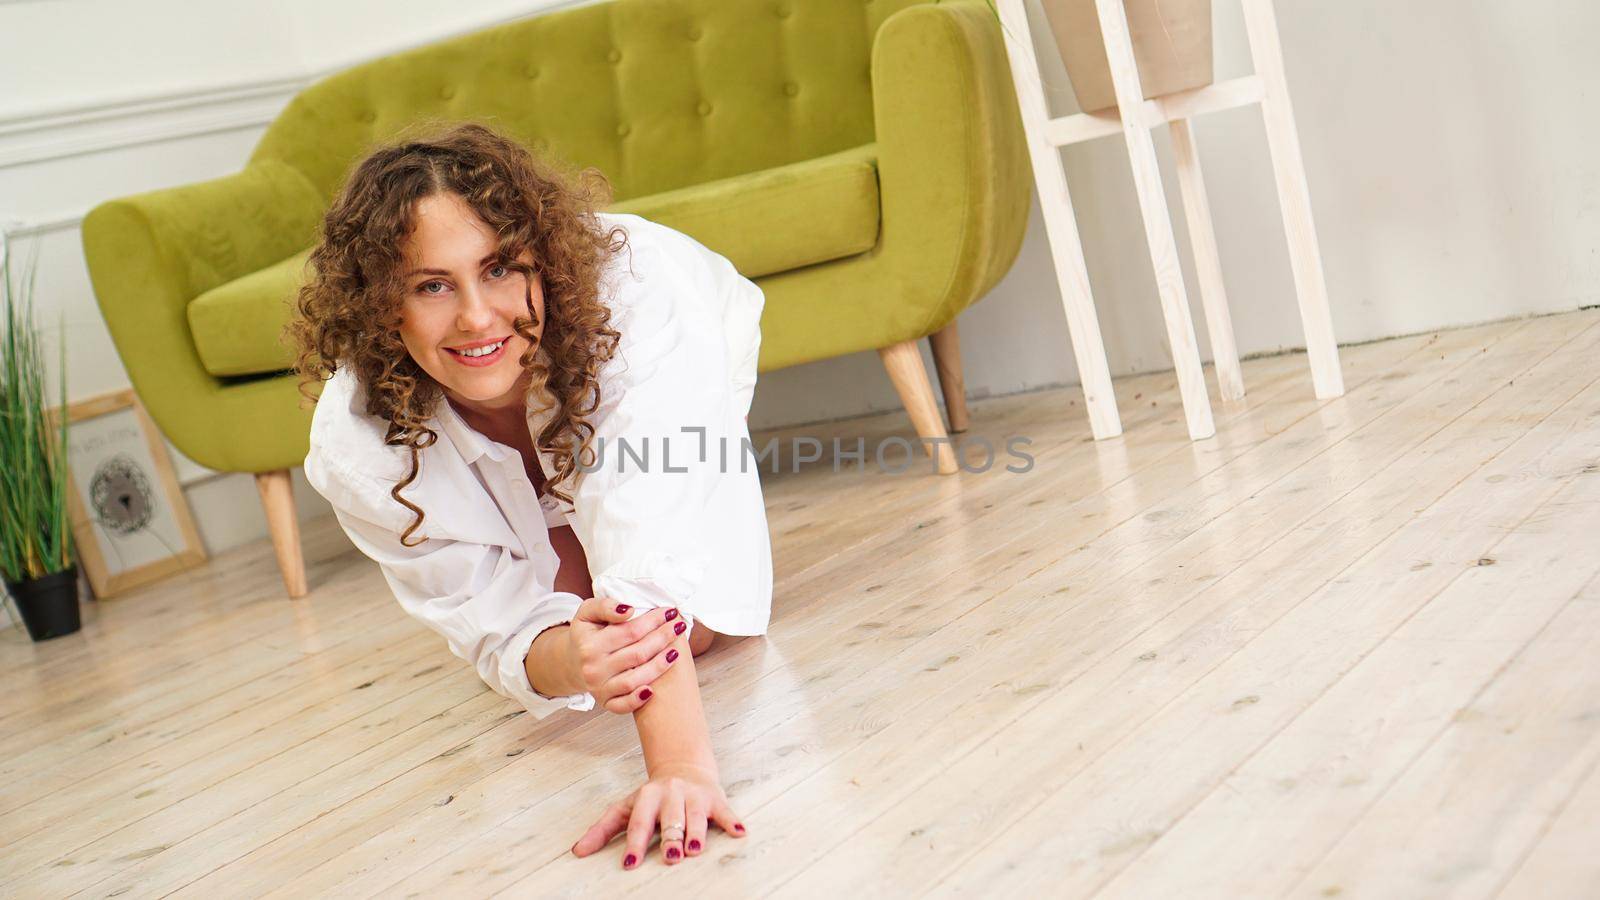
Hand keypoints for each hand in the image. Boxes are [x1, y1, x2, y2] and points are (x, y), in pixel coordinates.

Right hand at [568, 595, 686, 713]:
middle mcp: (593, 668)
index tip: (670, 612)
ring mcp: (599, 688)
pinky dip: (638, 699)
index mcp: (590, 645)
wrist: (572, 661)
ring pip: (634, 680)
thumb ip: (605, 606)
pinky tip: (653, 690)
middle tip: (679, 626)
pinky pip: (623, 705)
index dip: (653, 621)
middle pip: (637, 654)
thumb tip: (629, 610)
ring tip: (676, 651)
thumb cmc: (587, 634)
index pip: (630, 631)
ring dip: (659, 666)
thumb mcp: (588, 613)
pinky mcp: (605, 702)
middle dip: (663, 639)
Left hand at [570, 761, 747, 868]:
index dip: (635, 843)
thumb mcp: (626, 808)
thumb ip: (603, 830)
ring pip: (696, 815)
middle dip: (670, 838)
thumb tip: (577, 852)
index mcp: (647, 796)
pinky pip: (725, 812)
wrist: (684, 768)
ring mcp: (694, 795)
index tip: (630, 863)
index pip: (640, 822)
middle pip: (670, 819)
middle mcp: (671, 793)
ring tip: (694, 850)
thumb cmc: (653, 798)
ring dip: (696, 832)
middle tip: (670, 858)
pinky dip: (733, 822)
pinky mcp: (716, 799)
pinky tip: (740, 833)